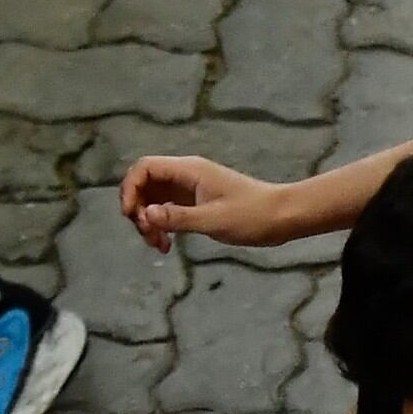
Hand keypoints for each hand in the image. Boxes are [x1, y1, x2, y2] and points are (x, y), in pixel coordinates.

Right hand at [120, 155, 290, 249]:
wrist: (282, 217)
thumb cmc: (253, 216)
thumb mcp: (214, 220)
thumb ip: (179, 218)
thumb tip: (147, 214)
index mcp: (189, 170)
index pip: (144, 168)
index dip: (130, 188)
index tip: (132, 216)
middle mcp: (186, 176)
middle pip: (144, 184)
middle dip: (138, 210)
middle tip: (149, 235)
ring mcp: (190, 189)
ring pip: (154, 200)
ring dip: (149, 222)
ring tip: (159, 246)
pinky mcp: (195, 203)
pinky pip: (167, 210)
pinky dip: (162, 226)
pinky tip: (167, 245)